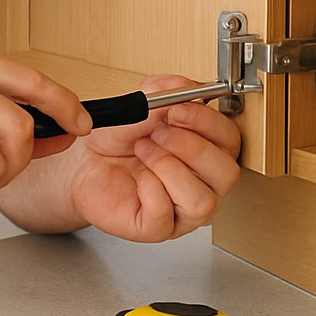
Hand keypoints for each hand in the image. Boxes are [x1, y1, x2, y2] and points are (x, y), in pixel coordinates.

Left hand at [67, 74, 241, 240]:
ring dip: (169, 167)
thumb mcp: (139, 104)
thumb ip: (164, 92)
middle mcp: (203, 183)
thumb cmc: (118, 138)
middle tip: (157, 133)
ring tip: (143, 152)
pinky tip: (137, 178)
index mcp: (208, 151)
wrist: (84, 159)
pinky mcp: (156, 228)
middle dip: (190, 146)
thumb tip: (187, 88)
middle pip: (227, 173)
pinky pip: (165, 216)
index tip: (178, 108)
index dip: (208, 123)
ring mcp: (182, 210)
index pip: (231, 140)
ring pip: (203, 201)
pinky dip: (150, 190)